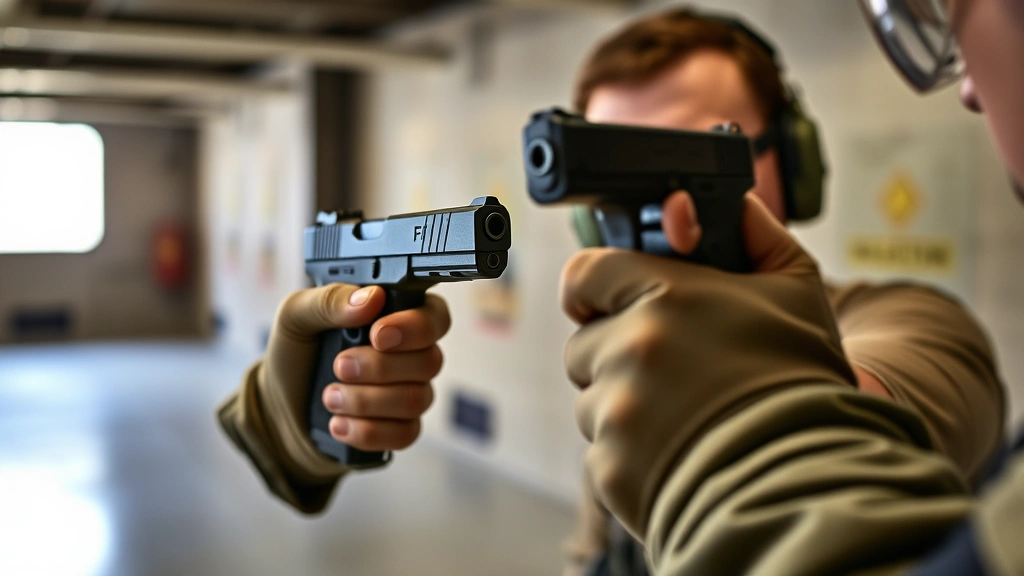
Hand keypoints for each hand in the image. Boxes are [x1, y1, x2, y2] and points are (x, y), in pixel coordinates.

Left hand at [263, 284, 448, 454]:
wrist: (280, 408)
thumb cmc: (297, 355)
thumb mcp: (297, 316)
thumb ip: (330, 300)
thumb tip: (371, 298)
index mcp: (395, 316)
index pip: (434, 316)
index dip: (415, 327)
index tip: (377, 335)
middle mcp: (412, 354)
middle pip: (429, 361)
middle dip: (379, 367)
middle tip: (339, 366)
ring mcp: (410, 393)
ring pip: (416, 400)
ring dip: (366, 401)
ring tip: (330, 396)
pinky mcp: (401, 429)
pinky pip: (405, 434)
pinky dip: (367, 430)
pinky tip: (339, 422)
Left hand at [560, 192, 855, 536]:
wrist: (810, 479)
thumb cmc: (801, 382)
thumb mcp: (796, 289)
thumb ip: (756, 235)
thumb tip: (732, 204)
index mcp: (664, 295)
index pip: (584, 274)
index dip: (595, 288)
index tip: (608, 302)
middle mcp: (630, 349)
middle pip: (584, 344)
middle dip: (615, 354)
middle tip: (672, 370)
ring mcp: (616, 411)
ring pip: (591, 400)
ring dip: (623, 406)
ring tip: (684, 418)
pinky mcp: (610, 467)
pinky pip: (602, 451)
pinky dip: (630, 455)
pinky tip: (679, 454)